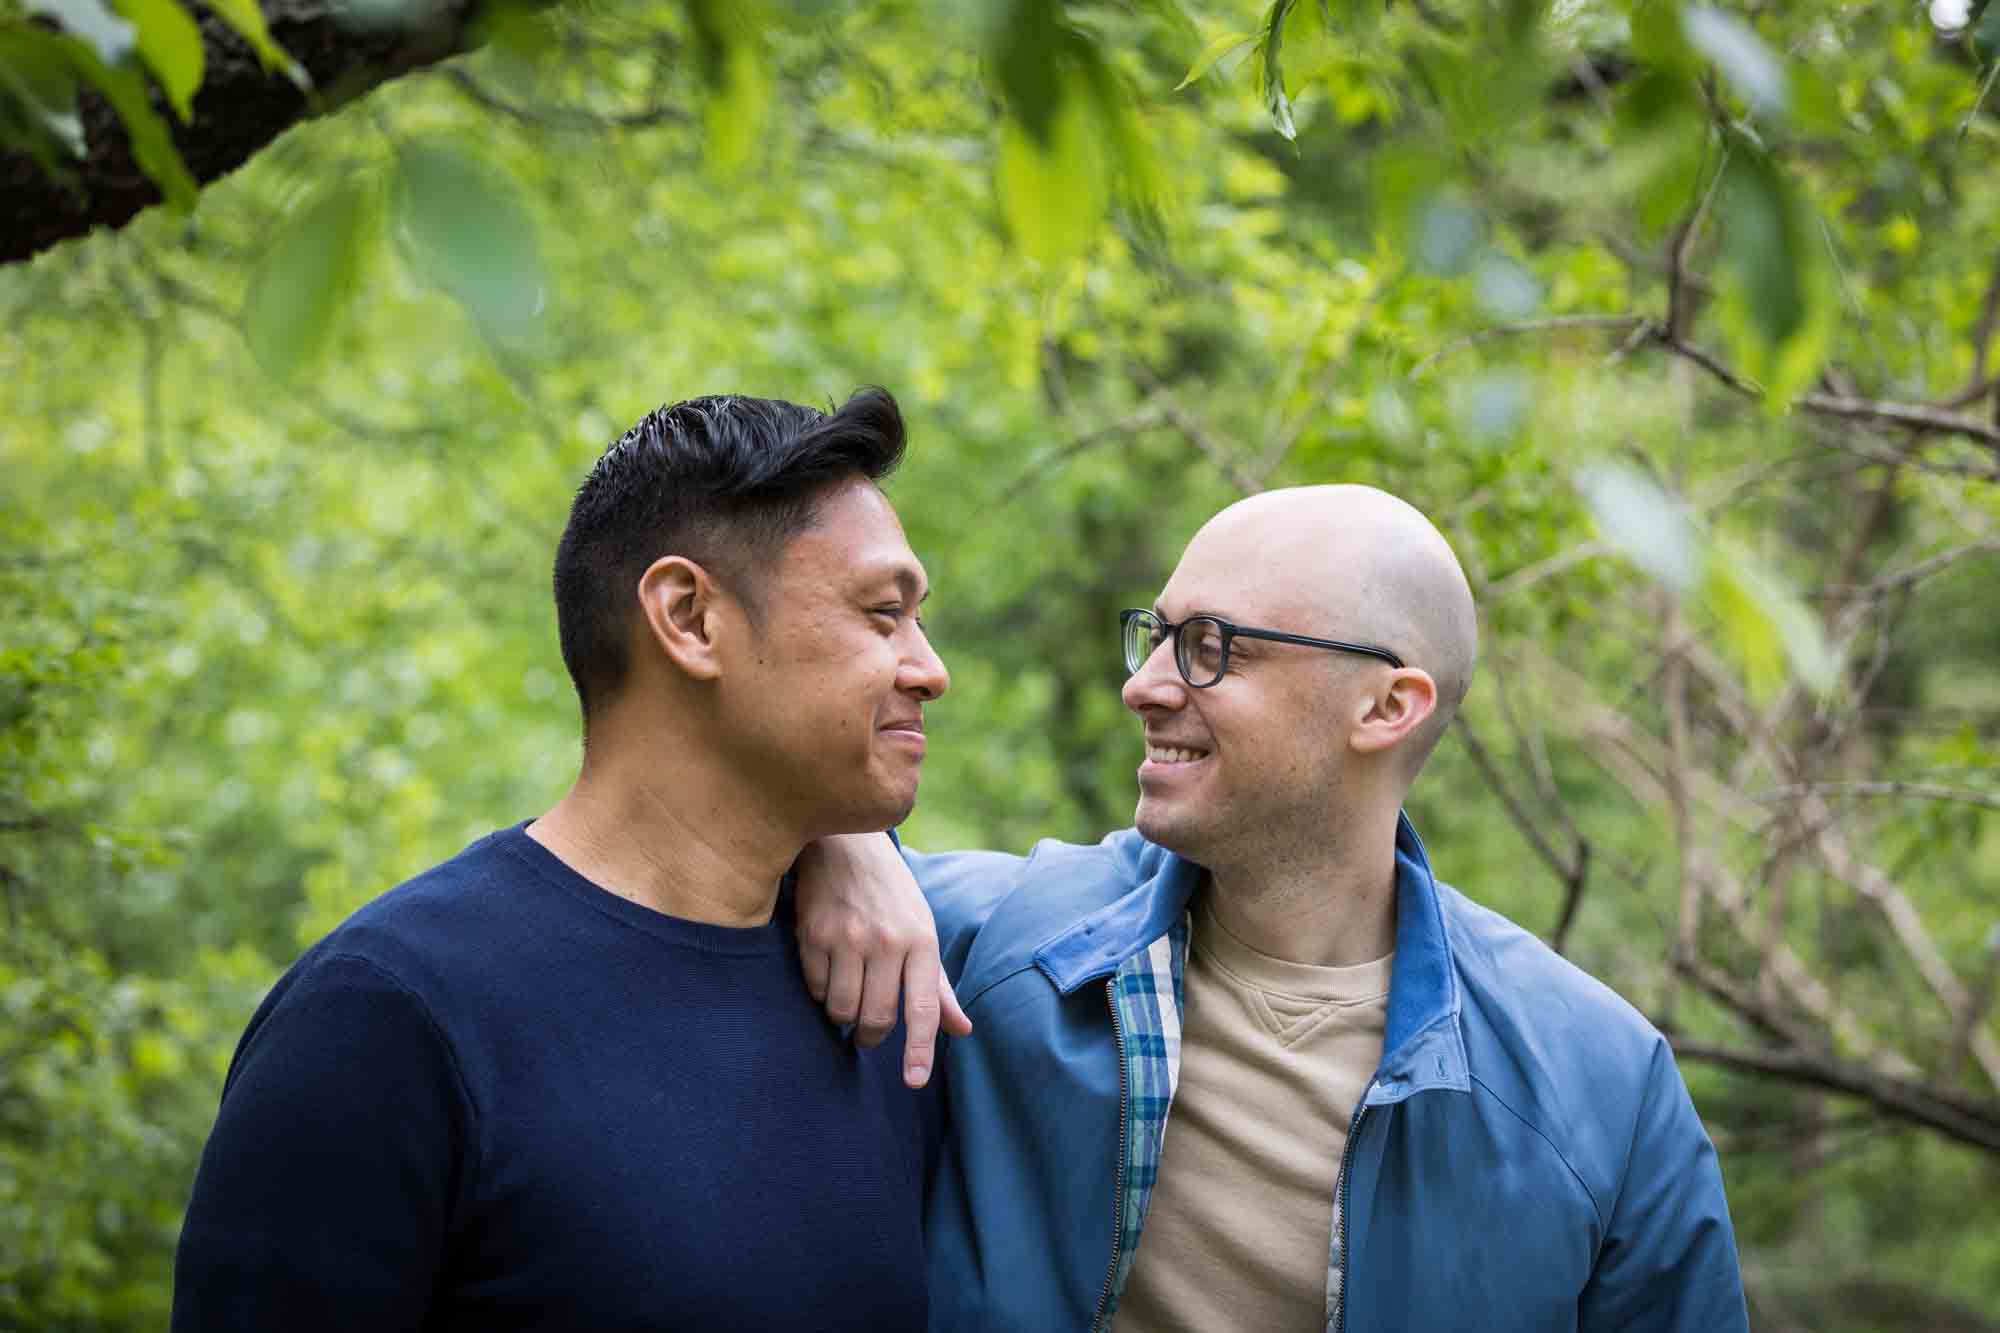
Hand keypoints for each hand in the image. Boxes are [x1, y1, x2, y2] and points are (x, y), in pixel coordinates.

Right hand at [795, 833, 972, 1088]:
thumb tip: (962, 1031)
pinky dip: (821, 993)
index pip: (924, 1007)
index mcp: (921, 941)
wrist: (846, 845)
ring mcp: (848, 938)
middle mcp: (887, 941)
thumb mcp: (922, 932)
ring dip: (843, 1017)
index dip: (920, 1049)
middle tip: (868, 1035)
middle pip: (876, 1017)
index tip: (914, 1081)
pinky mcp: (813, 934)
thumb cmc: (891, 896)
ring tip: (848, 998)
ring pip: (841, 1010)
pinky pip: (815, 988)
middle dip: (871, 1037)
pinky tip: (828, 973)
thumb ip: (938, 986)